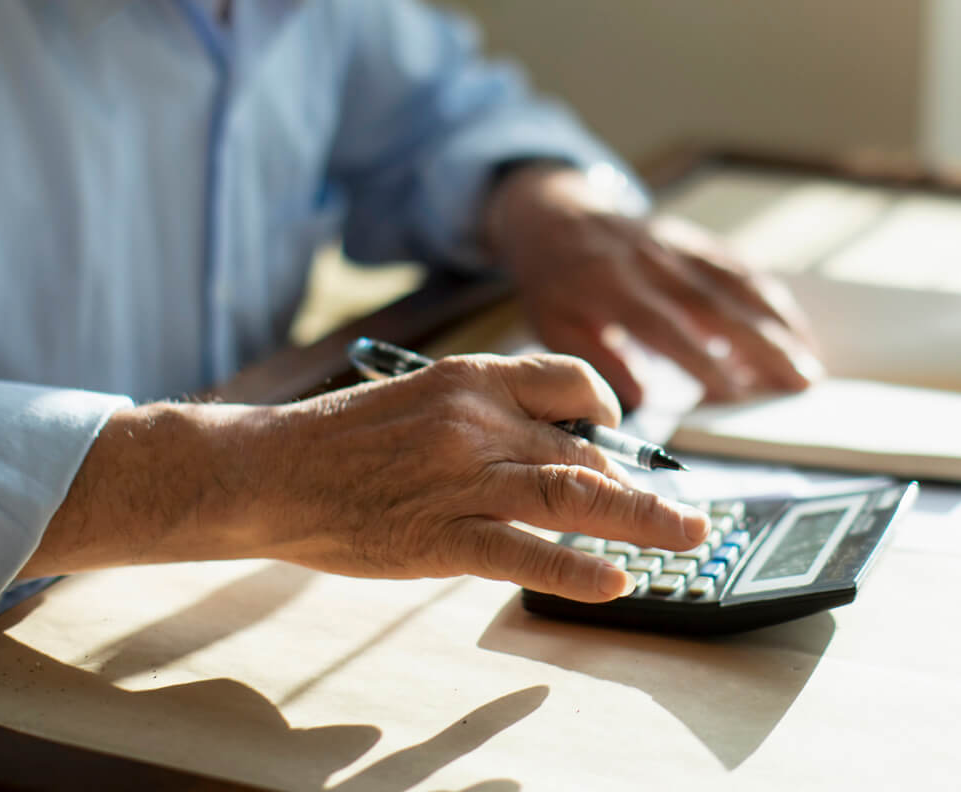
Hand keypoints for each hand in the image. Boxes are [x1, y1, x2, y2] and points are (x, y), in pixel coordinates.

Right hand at [259, 353, 708, 600]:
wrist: (271, 469)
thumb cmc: (344, 437)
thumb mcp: (422, 397)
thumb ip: (486, 413)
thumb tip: (553, 443)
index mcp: (471, 378)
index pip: (570, 381)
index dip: (608, 411)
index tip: (620, 438)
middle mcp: (477, 422)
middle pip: (585, 450)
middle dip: (640, 485)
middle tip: (685, 514)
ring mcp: (461, 480)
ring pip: (573, 495)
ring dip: (643, 519)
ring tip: (689, 538)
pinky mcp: (439, 538)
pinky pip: (523, 553)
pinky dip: (576, 570)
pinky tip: (615, 582)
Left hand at [483, 165, 822, 409]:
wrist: (554, 214)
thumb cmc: (554, 280)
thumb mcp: (555, 323)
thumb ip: (599, 359)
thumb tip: (642, 402)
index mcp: (609, 285)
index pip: (664, 325)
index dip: (701, 360)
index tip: (735, 395)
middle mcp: (650, 261)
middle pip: (714, 303)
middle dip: (763, 343)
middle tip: (802, 381)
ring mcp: (675, 245)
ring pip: (735, 282)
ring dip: (777, 320)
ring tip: (809, 360)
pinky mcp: (690, 239)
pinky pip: (736, 265)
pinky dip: (768, 295)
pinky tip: (793, 327)